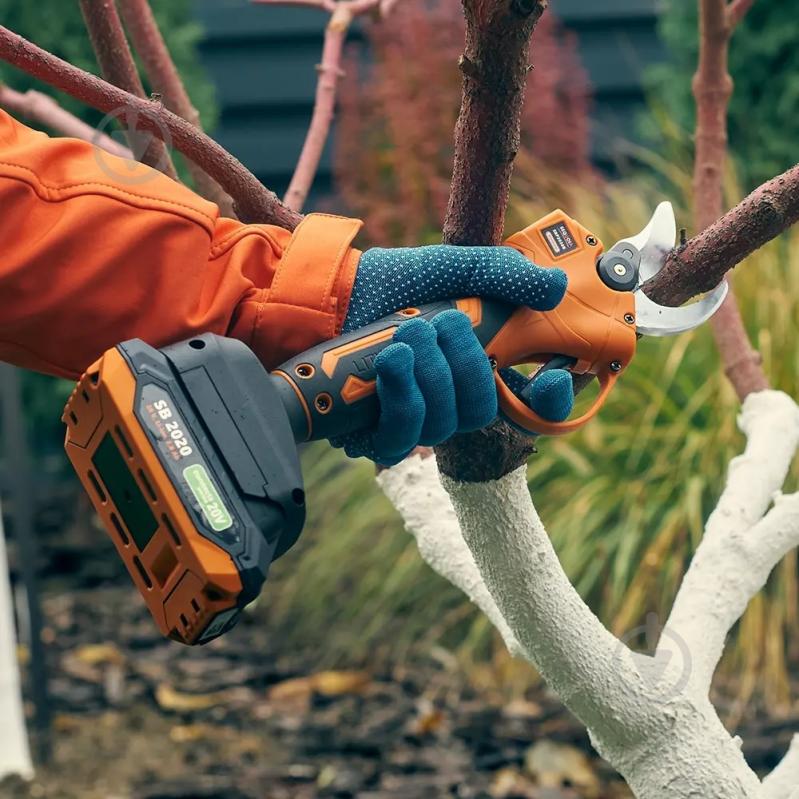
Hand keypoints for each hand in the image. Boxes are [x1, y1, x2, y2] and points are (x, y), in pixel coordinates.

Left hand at [332, 244, 573, 464]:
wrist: (332, 296)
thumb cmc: (392, 284)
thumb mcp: (451, 267)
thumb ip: (502, 273)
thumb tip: (556, 287)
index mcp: (477, 364)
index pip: (531, 403)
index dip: (551, 401)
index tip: (553, 376)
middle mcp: (450, 399)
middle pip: (483, 411)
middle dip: (464, 364)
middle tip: (441, 322)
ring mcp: (416, 420)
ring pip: (445, 424)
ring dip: (428, 372)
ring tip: (406, 334)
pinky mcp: (378, 433)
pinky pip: (404, 437)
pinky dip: (402, 396)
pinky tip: (391, 362)